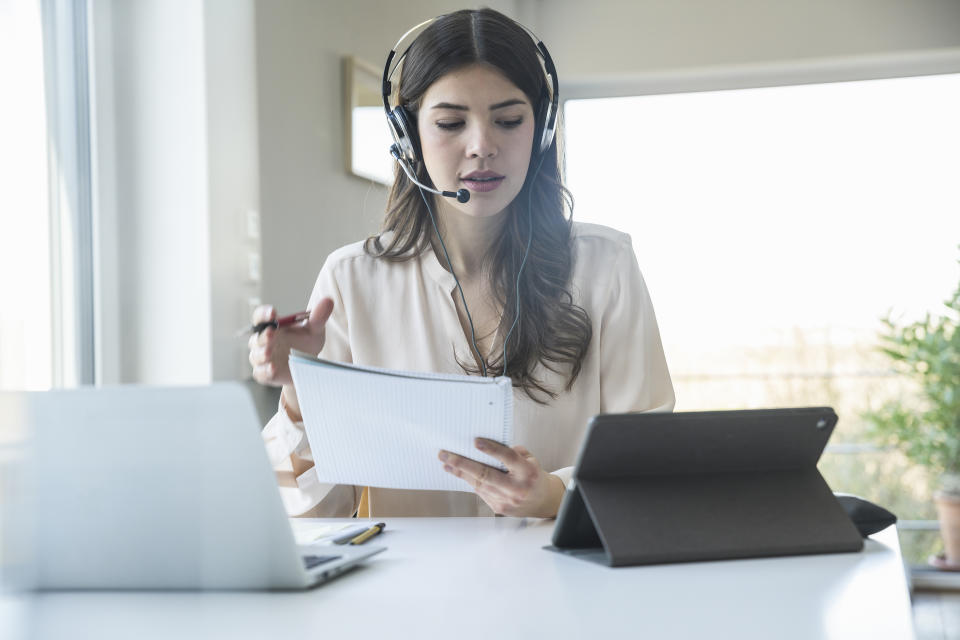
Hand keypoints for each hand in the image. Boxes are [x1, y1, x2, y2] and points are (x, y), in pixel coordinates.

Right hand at [248, 298, 333, 386]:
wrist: (308, 367)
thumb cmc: (306, 343)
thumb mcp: (315, 329)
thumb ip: (319, 316)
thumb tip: (328, 301)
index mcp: (273, 326)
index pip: (261, 317)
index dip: (264, 314)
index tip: (273, 312)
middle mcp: (264, 341)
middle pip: (257, 337)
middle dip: (263, 336)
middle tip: (271, 333)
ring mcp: (263, 358)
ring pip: (255, 355)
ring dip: (261, 353)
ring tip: (269, 352)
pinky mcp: (265, 373)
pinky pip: (260, 373)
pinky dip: (265, 371)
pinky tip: (272, 368)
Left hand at [438, 439, 565, 517]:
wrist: (543, 501)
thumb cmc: (533, 476)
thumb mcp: (530, 459)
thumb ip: (511, 452)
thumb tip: (486, 447)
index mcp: (528, 472)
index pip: (508, 458)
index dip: (491, 449)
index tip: (475, 442)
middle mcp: (517, 488)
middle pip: (486, 475)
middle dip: (462, 463)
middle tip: (446, 454)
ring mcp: (507, 501)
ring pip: (479, 484)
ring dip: (460, 473)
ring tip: (446, 462)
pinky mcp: (499, 508)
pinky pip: (480, 492)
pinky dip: (469, 481)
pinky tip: (459, 472)